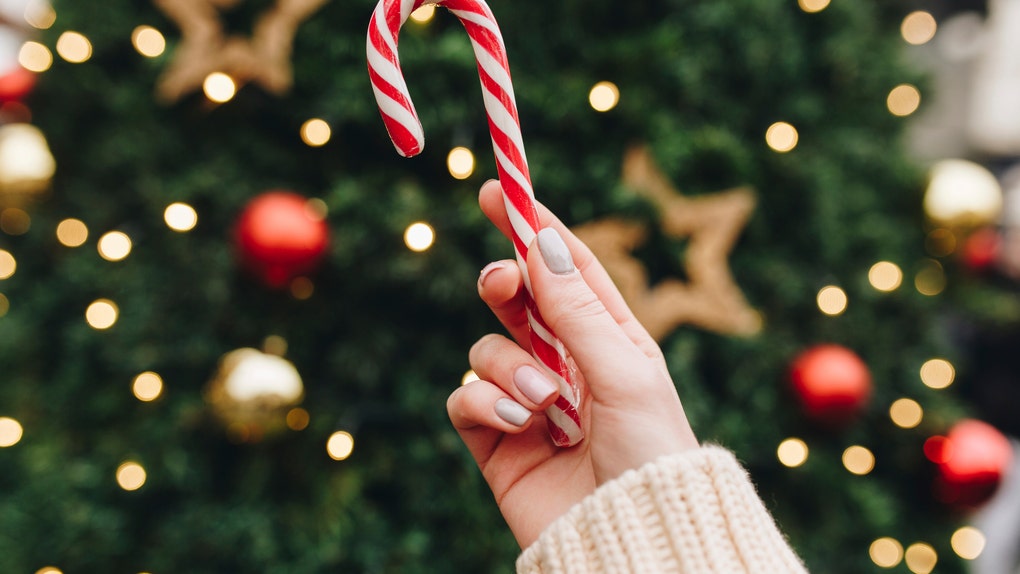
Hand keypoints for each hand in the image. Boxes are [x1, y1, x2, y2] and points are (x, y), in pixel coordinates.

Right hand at [446, 180, 699, 548]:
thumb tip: (540, 241)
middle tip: (503, 285)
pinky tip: (522, 428)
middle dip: (504, 287)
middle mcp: (566, 366)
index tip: (500, 191)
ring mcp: (528, 403)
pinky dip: (487, 406)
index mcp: (608, 341)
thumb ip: (575, 308)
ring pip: (487, 351)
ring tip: (545, 407)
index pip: (567, 271)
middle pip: (518, 302)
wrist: (632, 538)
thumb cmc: (650, 454)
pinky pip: (465, 399)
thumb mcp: (623, 370)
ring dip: (510, 370)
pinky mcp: (496, 441)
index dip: (534, 228)